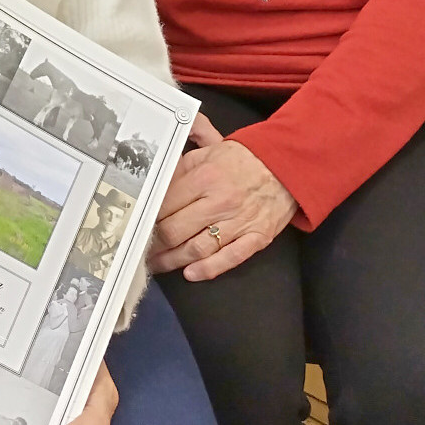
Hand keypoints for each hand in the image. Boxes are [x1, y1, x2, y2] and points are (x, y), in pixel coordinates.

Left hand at [147, 115, 297, 279]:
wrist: (287, 164)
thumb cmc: (244, 159)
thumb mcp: (208, 151)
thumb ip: (181, 167)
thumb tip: (155, 183)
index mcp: (204, 177)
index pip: (165, 205)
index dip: (147, 220)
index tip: (137, 227)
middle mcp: (219, 201)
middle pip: (175, 230)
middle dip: (154, 245)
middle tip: (143, 251)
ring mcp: (239, 221)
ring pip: (198, 248)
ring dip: (173, 261)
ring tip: (159, 265)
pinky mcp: (257, 236)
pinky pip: (230, 257)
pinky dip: (209, 269)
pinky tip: (191, 273)